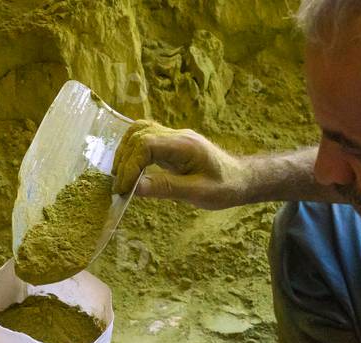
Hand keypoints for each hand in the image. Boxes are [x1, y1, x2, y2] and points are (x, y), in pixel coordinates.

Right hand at [113, 120, 250, 209]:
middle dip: (124, 160)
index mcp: (184, 145)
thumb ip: (166, 188)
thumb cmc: (223, 188)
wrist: (240, 179)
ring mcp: (174, 137)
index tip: (124, 189)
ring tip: (121, 177)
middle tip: (120, 187)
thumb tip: (135, 189)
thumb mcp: (197, 193)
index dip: (130, 166)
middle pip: (139, 135)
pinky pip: (145, 138)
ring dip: (125, 152)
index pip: (146, 145)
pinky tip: (130, 168)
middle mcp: (177, 136)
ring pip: (139, 132)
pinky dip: (132, 150)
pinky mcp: (171, 143)